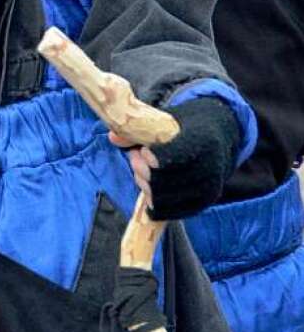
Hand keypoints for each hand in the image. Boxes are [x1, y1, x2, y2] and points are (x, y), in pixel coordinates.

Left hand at [111, 97, 239, 220]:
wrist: (219, 135)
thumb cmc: (187, 124)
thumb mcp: (166, 119)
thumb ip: (140, 128)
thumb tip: (112, 138)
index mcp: (201, 141)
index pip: (169, 157)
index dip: (149, 157)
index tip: (143, 150)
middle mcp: (210, 167)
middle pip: (162, 180)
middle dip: (141, 171)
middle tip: (135, 159)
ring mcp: (209, 188)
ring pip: (164, 198)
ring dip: (146, 187)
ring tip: (142, 172)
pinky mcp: (204, 203)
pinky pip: (173, 212)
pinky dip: (156, 204)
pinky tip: (148, 190)